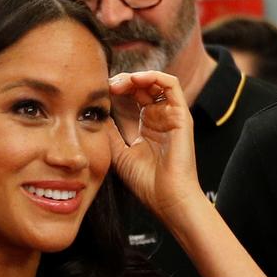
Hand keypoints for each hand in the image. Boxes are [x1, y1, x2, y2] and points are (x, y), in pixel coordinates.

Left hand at [107, 70, 201, 221]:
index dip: (117, 89)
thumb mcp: (118, 152)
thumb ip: (109, 131)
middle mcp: (161, 117)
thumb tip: (94, 112)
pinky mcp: (181, 115)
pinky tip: (136, 80)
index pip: (134, 96)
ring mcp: (172, 115)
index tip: (99, 92)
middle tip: (106, 85)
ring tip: (119, 83)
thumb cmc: (146, 182)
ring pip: (156, 81)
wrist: (168, 199)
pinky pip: (171, 84)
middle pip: (143, 86)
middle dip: (123, 81)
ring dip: (136, 77)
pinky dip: (154, 76)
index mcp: (148, 125)